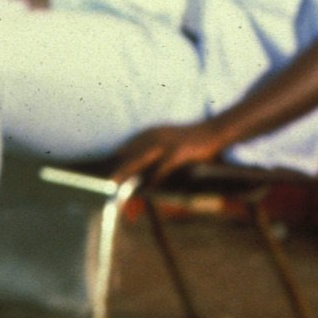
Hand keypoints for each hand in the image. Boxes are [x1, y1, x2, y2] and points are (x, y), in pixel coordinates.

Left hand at [110, 121, 227, 185]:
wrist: (213, 131)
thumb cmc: (191, 140)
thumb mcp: (168, 141)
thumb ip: (155, 152)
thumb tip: (144, 169)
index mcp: (150, 133)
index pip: (128, 146)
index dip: (116, 158)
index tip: (104, 169)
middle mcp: (154, 136)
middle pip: (131, 153)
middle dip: (118, 167)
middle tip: (107, 180)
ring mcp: (166, 143)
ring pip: (141, 159)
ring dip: (128, 171)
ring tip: (117, 183)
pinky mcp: (178, 151)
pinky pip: (163, 166)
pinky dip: (154, 176)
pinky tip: (148, 186)